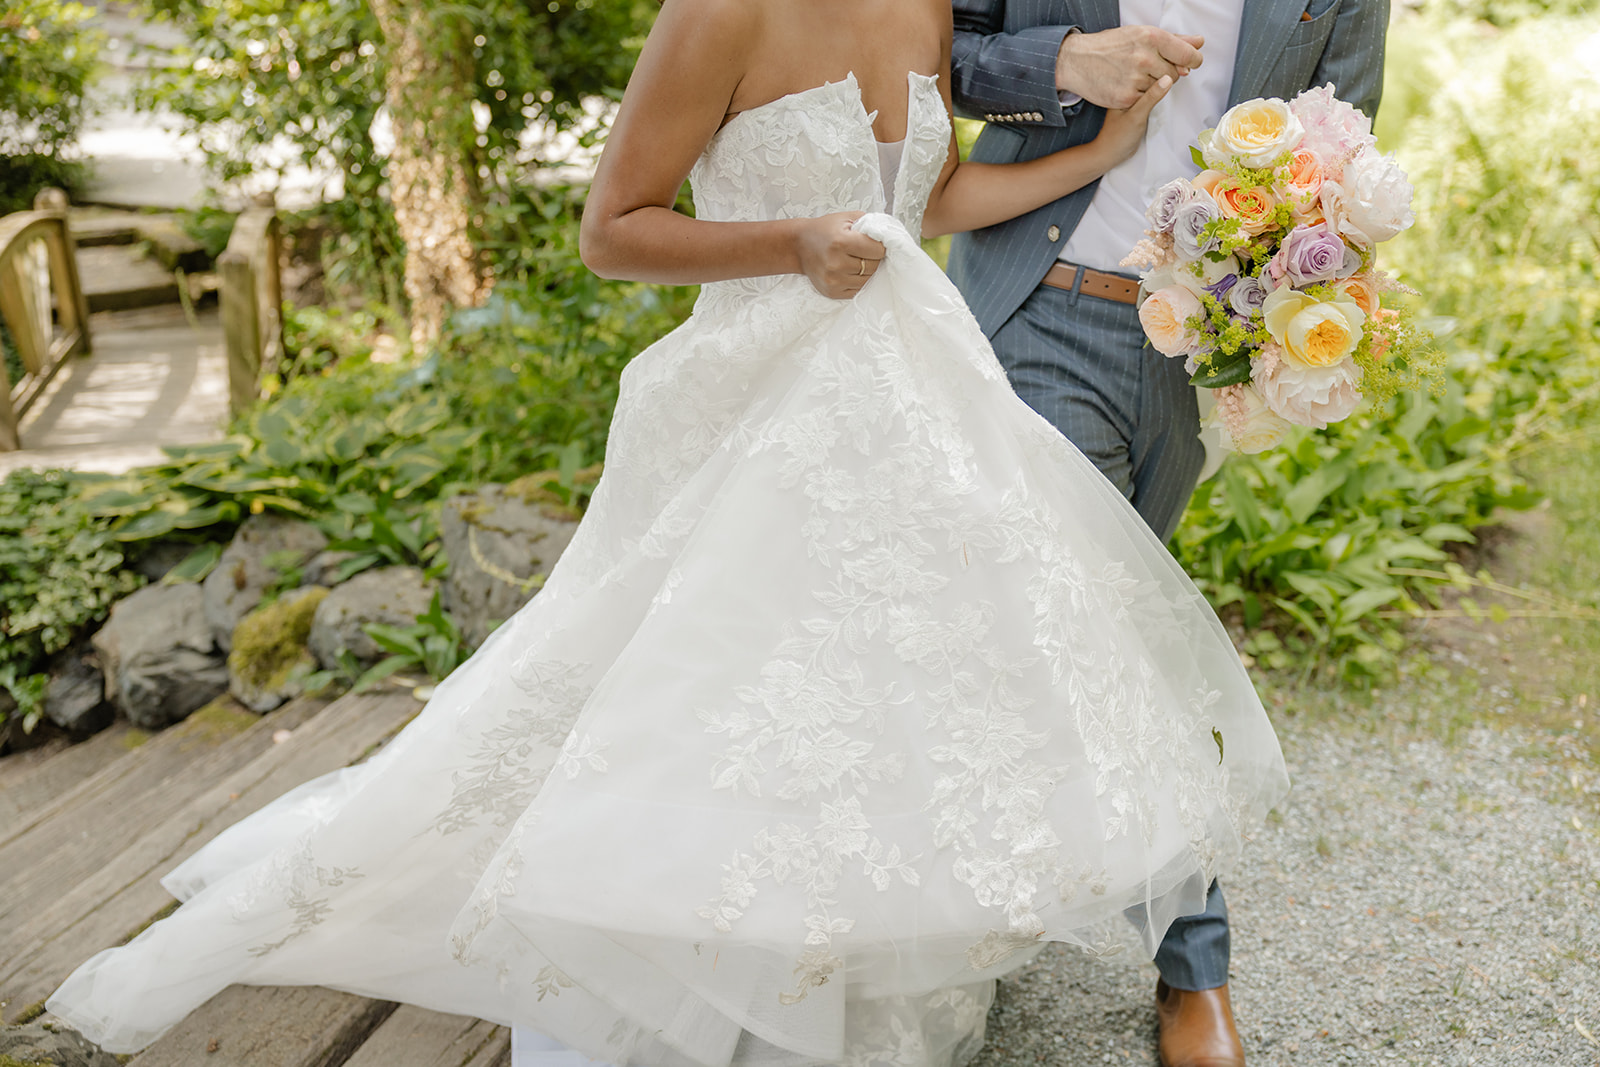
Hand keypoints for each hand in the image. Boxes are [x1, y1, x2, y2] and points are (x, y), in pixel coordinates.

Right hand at [795, 212, 885, 298]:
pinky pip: (858, 290)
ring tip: (856, 260)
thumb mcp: (846, 218)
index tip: (874, 242)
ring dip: (867, 270)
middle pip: (874, 266)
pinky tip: (850, 270)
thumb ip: (870, 223)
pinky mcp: (832, 292)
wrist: (798, 246)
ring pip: (868, 280)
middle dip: (874, 258)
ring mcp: (834, 281)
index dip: (880, 246)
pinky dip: (859, 281)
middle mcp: (836, 264)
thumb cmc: (825, 230)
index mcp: (841, 242)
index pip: (878, 250)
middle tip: (864, 251)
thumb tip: (891, 236)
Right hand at [1055, 26, 1202, 109]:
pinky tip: (1134, 86)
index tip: (1192, 63)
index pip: (1186, 53)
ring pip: (1161, 86)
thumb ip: (1173, 40)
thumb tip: (1199, 42)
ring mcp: (1135, 78)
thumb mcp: (1140, 36)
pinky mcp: (1127, 97)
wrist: (1076, 61)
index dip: (1193, 60)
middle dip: (1167, 71)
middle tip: (1149, 67)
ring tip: (1133, 75)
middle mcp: (1144, 56)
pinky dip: (1142, 93)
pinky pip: (1147, 98)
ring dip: (1152, 82)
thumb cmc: (1109, 47)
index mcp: (1150, 37)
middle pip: (1175, 73)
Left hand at [1094, 74, 1173, 165]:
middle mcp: (1127, 90)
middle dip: (1162, 74)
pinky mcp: (1137, 107)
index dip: (1161, 67)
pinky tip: (1165, 95)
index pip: (1145, 71)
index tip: (1177, 67)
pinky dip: (1158, 95)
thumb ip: (1151, 98)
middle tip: (1179, 73)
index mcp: (1122, 87)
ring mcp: (1132, 98)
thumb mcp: (1136, 116)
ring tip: (1174, 81)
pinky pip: (1150, 96)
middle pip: (1148, 76)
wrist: (1109, 154)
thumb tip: (1168, 78)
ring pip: (1150, 85)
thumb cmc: (1117, 137)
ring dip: (1161, 84)